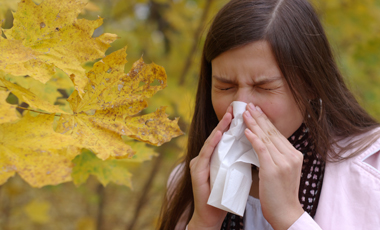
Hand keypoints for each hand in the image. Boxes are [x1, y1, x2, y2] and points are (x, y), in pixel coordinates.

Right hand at [188, 106, 232, 229]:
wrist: (212, 214)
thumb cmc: (224, 194)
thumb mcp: (233, 172)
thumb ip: (237, 158)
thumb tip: (254, 145)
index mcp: (214, 157)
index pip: (225, 138)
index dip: (232, 125)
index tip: (242, 112)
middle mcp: (204, 157)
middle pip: (217, 136)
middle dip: (226, 121)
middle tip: (235, 107)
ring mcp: (199, 163)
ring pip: (211, 142)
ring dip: (220, 128)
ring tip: (229, 116)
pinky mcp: (197, 171)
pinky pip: (206, 155)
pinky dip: (212, 144)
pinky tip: (219, 134)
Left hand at [243, 103, 303, 229]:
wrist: (286, 214)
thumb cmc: (280, 195)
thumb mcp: (282, 172)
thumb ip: (276, 158)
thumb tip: (262, 145)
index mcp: (294, 155)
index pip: (277, 134)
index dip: (266, 121)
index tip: (257, 111)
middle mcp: (291, 156)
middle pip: (272, 132)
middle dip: (259, 118)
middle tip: (249, 105)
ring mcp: (284, 162)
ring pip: (266, 138)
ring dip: (254, 124)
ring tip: (244, 113)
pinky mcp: (274, 169)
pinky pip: (262, 149)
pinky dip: (254, 138)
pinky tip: (247, 130)